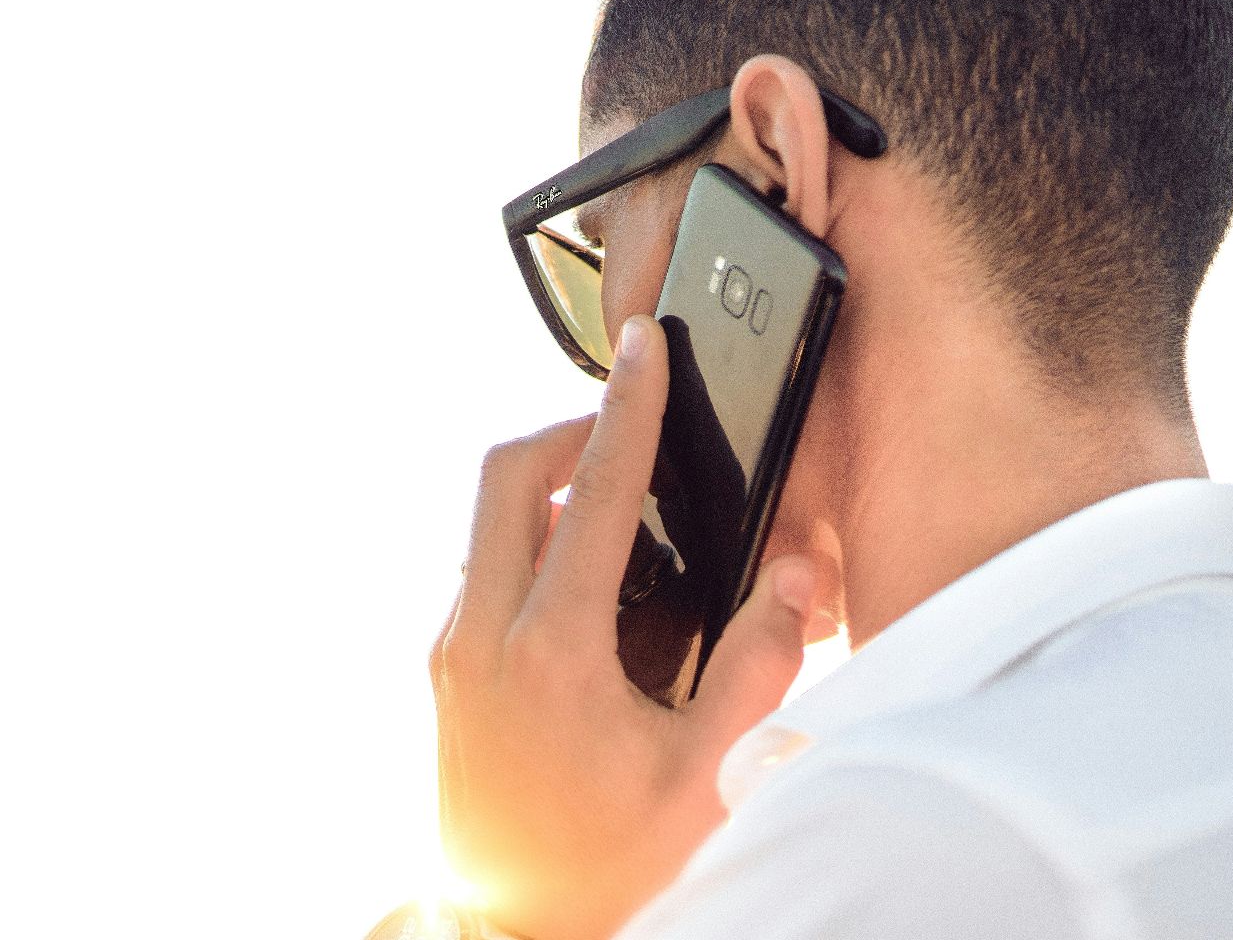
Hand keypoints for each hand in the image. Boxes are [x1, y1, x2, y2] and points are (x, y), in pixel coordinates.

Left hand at [431, 315, 820, 939]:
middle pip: (504, 476)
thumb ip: (758, 669)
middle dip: (566, 433)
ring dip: (545, 490)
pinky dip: (527, 543)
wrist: (515, 932)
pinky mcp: (444, 675)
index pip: (594, 494)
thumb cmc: (609, 866)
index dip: (628, 409)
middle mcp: (483, 637)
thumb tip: (787, 577)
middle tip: (627, 434)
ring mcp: (453, 654)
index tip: (645, 349)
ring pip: (484, 522)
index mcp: (552, 651)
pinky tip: (586, 584)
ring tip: (617, 509)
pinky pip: (481, 570)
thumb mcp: (705, 778)